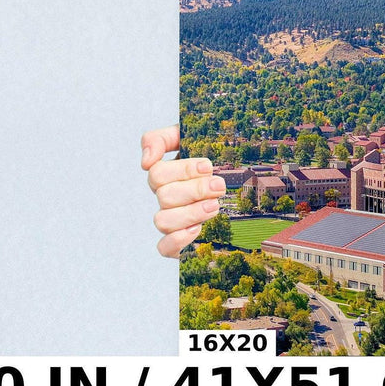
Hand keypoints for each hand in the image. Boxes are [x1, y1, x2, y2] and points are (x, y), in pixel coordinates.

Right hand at [141, 125, 226, 257]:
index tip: (208, 166)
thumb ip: (162, 139)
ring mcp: (171, 220)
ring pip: (163, 221)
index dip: (183, 170)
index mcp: (165, 174)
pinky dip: (178, 240)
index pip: (157, 173)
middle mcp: (165, 198)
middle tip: (218, 186)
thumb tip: (146, 161)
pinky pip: (164, 248)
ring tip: (214, 205)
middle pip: (164, 196)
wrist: (238, 182)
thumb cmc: (211, 157)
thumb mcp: (188, 137)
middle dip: (195, 190)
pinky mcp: (178, 242)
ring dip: (191, 213)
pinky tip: (198, 229)